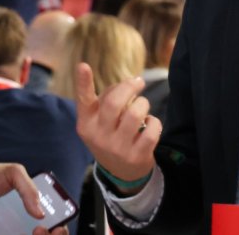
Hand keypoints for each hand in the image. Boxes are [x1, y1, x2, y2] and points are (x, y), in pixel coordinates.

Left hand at [0, 163, 67, 234]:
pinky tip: (0, 233)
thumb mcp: (14, 173)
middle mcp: (26, 224)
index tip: (57, 228)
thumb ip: (29, 188)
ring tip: (23, 233)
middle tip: (37, 231)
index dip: (60, 230)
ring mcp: (11, 232)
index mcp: (35, 208)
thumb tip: (40, 212)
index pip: (55, 225)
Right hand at [74, 63, 159, 194]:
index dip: (83, 82)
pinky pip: (152, 129)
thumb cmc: (110, 136)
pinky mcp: (137, 156)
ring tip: (143, 106)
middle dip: (130, 87)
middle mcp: (99, 136)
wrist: (121, 173)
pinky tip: (151, 125)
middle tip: (139, 82)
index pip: (84, 101)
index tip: (83, 65)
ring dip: (143, 104)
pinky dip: (155, 122)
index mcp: (86, 124)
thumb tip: (127, 85)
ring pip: (135, 114)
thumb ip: (106, 102)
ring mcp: (118, 148)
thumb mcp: (99, 123)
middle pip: (114, 103)